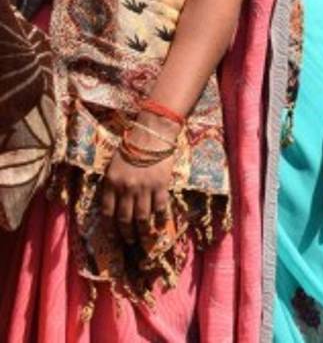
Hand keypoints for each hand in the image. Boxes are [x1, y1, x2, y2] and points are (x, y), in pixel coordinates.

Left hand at [99, 125, 174, 243]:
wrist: (152, 135)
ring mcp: (144, 188)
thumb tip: (113, 204)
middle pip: (125, 218)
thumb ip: (112, 184)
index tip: (112, 236)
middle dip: (126, 233)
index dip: (109, 227)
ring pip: (142, 217)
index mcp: (111, 183)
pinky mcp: (160, 185)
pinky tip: (161, 225)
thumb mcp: (114, 166)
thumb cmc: (131, 147)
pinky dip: (161, 218)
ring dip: (142, 231)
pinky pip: (160, 207)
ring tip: (144, 238)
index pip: (108, 212)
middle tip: (129, 242)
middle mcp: (126, 189)